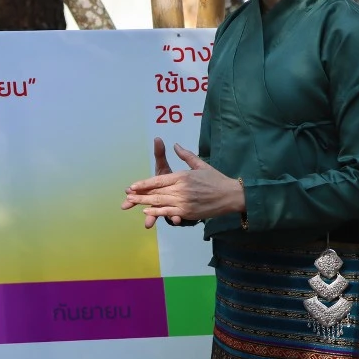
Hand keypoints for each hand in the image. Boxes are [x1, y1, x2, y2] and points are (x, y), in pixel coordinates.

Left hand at [121, 139, 243, 228]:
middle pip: (156, 192)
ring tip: (132, 203)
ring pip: (160, 202)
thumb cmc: (216, 179)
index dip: (144, 183)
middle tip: (127, 196)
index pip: (159, 180)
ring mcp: (184, 202)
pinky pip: (169, 213)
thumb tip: (175, 145)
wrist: (231, 195)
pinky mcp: (188, 212)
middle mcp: (181, 189)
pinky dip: (157, 213)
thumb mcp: (200, 164)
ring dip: (144, 203)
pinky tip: (147, 213)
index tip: (133, 185)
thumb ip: (186, 155)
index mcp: (183, 176)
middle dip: (140, 194)